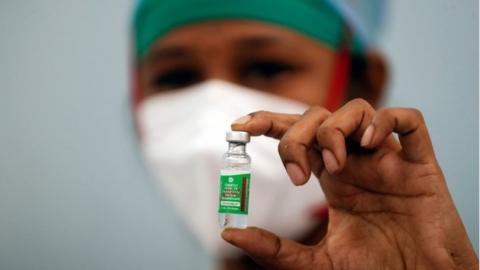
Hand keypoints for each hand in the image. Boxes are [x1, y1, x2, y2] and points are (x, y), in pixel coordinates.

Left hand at [222, 99, 477, 269]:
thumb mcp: (316, 264)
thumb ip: (274, 250)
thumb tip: (229, 233)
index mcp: (331, 177)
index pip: (296, 133)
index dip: (267, 122)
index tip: (239, 126)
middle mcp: (356, 161)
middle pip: (318, 118)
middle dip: (297, 134)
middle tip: (296, 173)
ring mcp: (387, 159)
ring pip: (357, 110)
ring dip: (334, 130)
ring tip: (334, 167)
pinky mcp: (420, 164)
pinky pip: (408, 120)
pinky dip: (386, 120)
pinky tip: (370, 143)